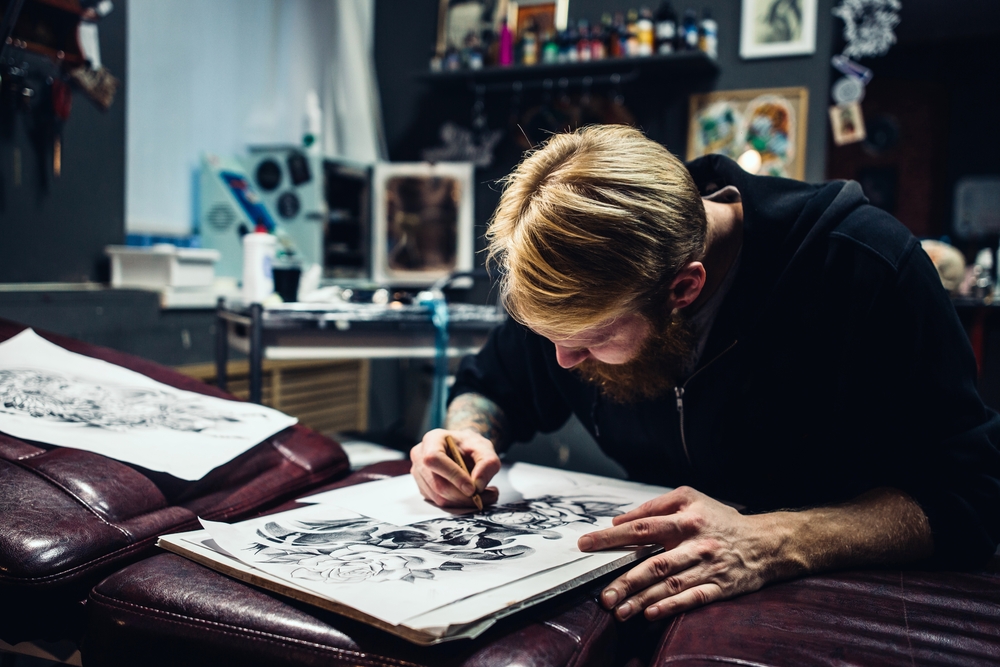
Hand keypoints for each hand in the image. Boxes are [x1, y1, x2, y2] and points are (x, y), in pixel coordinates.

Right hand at [410, 428, 500, 507]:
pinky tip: (469, 496)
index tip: (472, 488)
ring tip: (482, 495)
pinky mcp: (423, 488)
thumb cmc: (470, 446)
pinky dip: (457, 504)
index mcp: (432, 439)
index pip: (435, 458)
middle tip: (486, 495)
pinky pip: (439, 503)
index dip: (453, 475)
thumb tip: (478, 484)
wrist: (463, 450)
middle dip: (463, 495)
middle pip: (437, 484)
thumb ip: (487, 462)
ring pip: (438, 497)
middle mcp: (420, 456)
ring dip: (463, 502)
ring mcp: (419, 474)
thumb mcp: (485, 448)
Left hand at [578, 486, 777, 620]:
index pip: (642, 528)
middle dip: (626, 581)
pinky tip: (650, 614)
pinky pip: (693, 599)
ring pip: (670, 585)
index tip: (586, 544)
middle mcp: (696, 544)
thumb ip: (653, 507)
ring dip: (642, 599)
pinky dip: (671, 607)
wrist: (765, 542)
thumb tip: (618, 521)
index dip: (612, 537)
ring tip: (619, 611)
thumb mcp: (689, 499)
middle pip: (655, 563)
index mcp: (685, 519)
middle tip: (603, 596)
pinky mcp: (720, 588)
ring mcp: (708, 568)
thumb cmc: (719, 519)